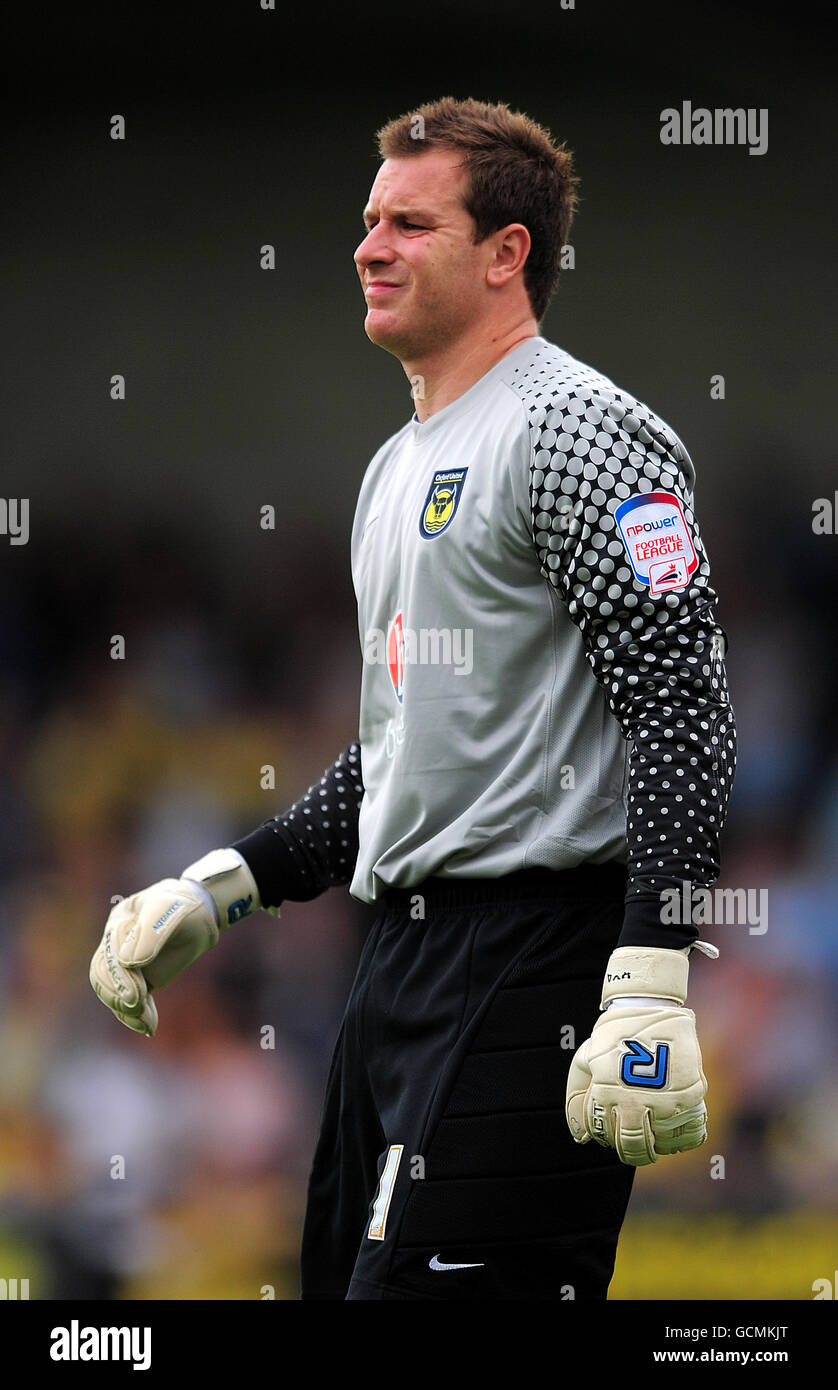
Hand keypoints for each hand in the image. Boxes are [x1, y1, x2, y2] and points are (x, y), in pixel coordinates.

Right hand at [90, 849, 261, 1036]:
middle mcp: (115, 946)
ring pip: (112, 993)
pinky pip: (129, 1002)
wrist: (200, 913)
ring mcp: (126, 965)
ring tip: (147, 1023)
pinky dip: (135, 1017)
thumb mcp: (170, 911)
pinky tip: (149, 1028)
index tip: (137, 995)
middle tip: (139, 1007)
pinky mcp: (140, 981)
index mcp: (118, 924)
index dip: (120, 977)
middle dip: (118, 995)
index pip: (109, 956)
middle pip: (102, 977)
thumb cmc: (184, 907)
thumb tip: (129, 962)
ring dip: (126, 1011)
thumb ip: (150, 933)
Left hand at [565, 942, 716, 1165]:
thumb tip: (581, 1137)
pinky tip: (674, 1130)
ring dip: (657, 1145)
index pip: (602, 1134)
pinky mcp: (691, 1094)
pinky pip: (691, 1133)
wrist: (649, 1006)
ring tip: (654, 1134)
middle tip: (634, 1146)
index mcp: (606, 1092)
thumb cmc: (614, 1034)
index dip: (603, 1136)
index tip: (608, 1131)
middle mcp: (635, 1100)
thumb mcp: (585, 1058)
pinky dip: (684, 1139)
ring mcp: (666, 1099)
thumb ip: (577, 1097)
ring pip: (662, 1145)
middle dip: (631, 1152)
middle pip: (632, 1147)